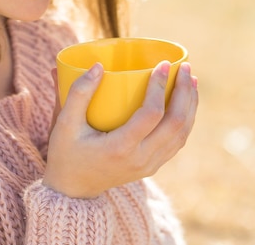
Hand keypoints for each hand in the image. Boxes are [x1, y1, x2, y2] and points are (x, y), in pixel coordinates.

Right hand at [43, 61, 197, 198]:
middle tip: (184, 67)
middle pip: (176, 123)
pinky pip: (176, 142)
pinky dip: (185, 120)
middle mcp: (140, 159)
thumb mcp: (64, 123)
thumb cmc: (65, 153)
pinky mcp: (151, 166)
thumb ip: (78, 93)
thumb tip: (98, 66)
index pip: (151, 114)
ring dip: (190, 105)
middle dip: (184, 92)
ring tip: (190, 80)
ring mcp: (149, 165)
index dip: (159, 87)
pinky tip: (184, 102)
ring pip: (182, 134)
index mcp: (120, 148)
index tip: (163, 65)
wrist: (71, 189)